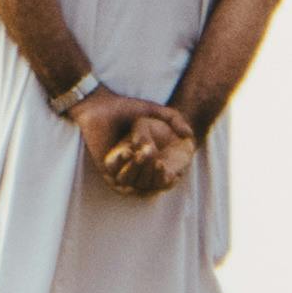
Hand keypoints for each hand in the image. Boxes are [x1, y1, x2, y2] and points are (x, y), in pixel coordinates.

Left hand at [73, 94, 195, 196]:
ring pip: (135, 185)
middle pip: (150, 185)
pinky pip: (118, 181)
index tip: (175, 166)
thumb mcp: (156, 110)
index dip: (169, 176)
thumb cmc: (127, 108)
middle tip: (159, 160)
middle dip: (155, 175)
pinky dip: (124, 167)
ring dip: (140, 170)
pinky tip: (128, 151)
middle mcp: (136, 168)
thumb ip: (175, 118)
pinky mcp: (107, 171)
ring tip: (144, 151)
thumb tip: (189, 136)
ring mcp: (121, 171)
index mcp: (148, 159)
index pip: (162, 178)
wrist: (102, 107)